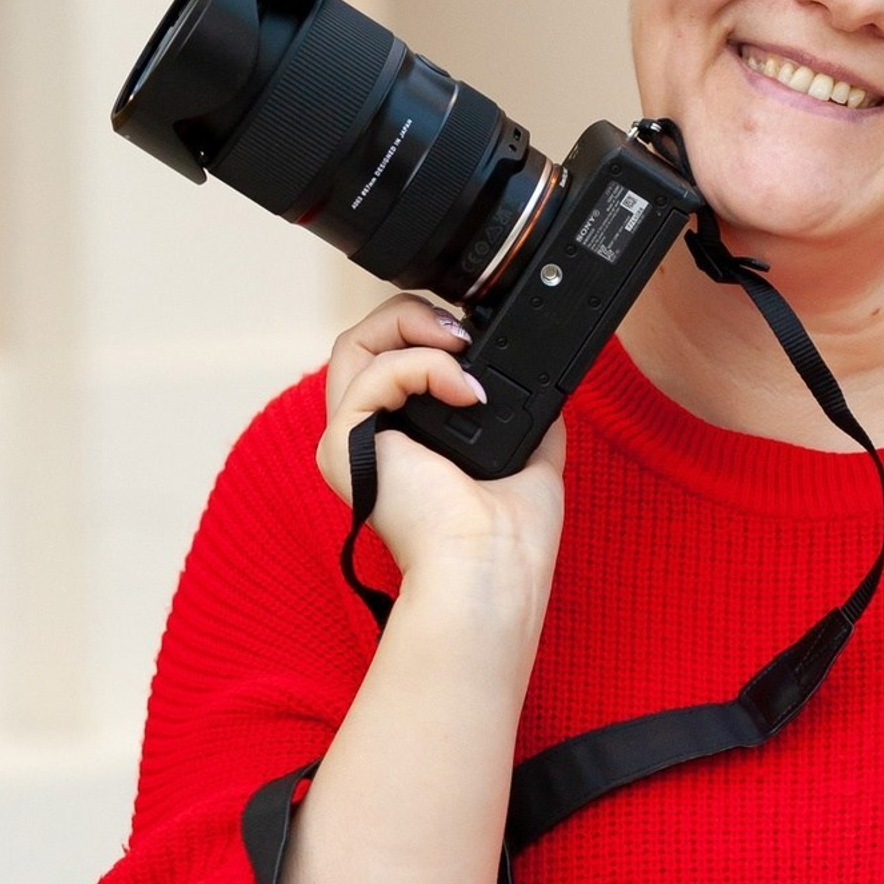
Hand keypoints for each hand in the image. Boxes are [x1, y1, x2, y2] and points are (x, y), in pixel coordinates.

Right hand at [315, 294, 565, 583]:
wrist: (494, 567)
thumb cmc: (511, 539)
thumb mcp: (529, 456)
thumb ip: (525, 417)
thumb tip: (539, 388)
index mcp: (407, 445)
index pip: (396, 363)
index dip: (429, 335)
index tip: (475, 337)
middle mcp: (372, 441)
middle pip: (366, 343)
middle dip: (412, 317)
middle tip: (460, 333)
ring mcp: (352, 443)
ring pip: (354, 346)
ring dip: (409, 326)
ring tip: (458, 346)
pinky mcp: (344, 446)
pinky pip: (371, 374)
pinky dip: (423, 367)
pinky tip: (465, 392)